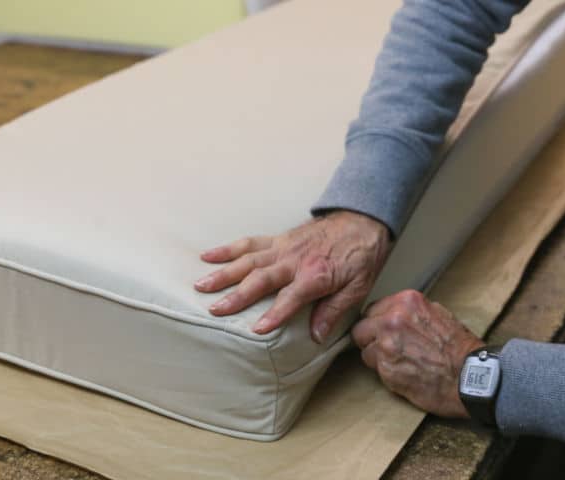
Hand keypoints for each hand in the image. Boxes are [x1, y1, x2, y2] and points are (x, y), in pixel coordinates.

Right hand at [195, 210, 391, 341]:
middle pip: (260, 279)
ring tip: (201, 285)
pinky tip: (207, 256)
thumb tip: (316, 337)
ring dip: (223, 273)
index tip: (256, 330)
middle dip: (237, 296)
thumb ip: (333, 311)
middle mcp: (294, 261)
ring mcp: (283, 248)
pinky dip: (228, 249)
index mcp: (316, 275)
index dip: (274, 314)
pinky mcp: (277, 240)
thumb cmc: (361, 257)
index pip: (291, 299)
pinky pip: (249, 243)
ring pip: (247, 260)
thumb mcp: (357, 288)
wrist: (363, 220)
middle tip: (215, 310)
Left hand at [352, 290, 483, 417]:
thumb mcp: (438, 314)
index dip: (378, 323)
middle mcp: (392, 319)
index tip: (384, 331)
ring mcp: (386, 344)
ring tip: (401, 362)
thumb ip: (411, 312)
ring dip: (377, 357)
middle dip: (372, 339)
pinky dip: (385, 372)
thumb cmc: (459, 349)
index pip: (373, 309)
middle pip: (362, 328)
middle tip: (388, 349)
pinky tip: (404, 372)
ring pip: (365, 350)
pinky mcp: (385, 367)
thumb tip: (394, 313)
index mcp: (406, 302)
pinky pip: (373, 368)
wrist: (469, 376)